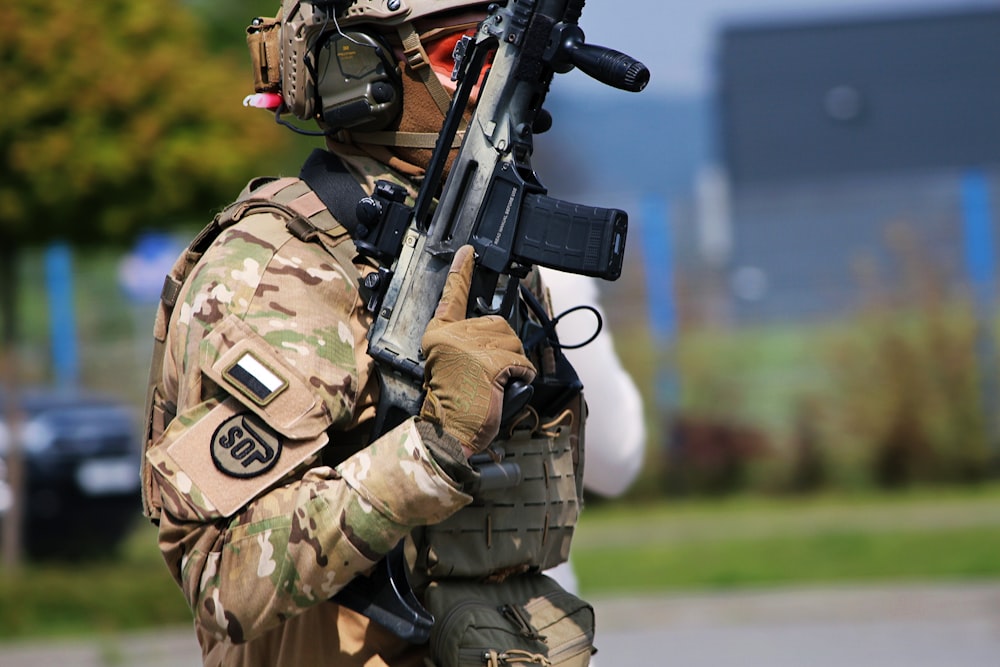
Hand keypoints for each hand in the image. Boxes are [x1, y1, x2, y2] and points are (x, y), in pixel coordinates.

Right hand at [420, 246, 535, 454]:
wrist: (448, 433)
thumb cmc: (452, 405)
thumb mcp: (451, 366)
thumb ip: (465, 344)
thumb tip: (495, 336)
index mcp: (439, 334)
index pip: (451, 296)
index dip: (462, 272)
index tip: (468, 251)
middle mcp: (452, 335)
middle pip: (498, 323)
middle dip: (504, 347)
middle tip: (490, 374)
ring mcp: (470, 348)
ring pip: (512, 342)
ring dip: (513, 364)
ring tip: (494, 384)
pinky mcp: (489, 363)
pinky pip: (520, 362)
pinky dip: (521, 377)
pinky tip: (504, 389)